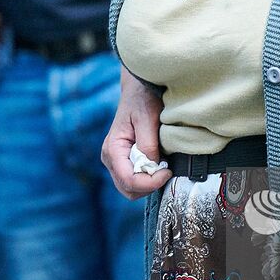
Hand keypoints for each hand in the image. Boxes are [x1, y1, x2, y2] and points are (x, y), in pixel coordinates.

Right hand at [102, 71, 170, 199]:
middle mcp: (111, 159)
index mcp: (113, 149)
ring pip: (132, 189)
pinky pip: (136, 180)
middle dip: (149, 185)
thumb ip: (148, 143)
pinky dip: (149, 178)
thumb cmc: (143, 99)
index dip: (150, 182)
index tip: (168, 171)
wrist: (139, 90)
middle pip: (129, 190)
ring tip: (163, 165)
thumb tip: (152, 166)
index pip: (128, 180)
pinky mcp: (125, 162)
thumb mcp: (147, 117)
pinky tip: (159, 164)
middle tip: (167, 170)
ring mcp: (117, 162)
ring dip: (149, 183)